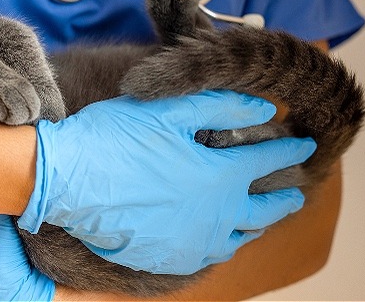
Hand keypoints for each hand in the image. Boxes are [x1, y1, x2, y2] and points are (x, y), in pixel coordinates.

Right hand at [19, 90, 313, 273]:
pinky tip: (216, 239)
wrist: (64, 181)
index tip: (300, 144)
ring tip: (259, 217)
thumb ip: (220, 105)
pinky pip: (206, 257)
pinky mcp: (166, 258)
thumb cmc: (111, 139)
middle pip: (264, 209)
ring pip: (238, 238)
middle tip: (295, 190)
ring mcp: (190, 242)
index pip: (268, 159)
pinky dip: (220, 246)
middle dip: (284, 197)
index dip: (287, 148)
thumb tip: (261, 106)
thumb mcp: (167, 109)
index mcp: (219, 175)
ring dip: (255, 224)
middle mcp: (214, 216)